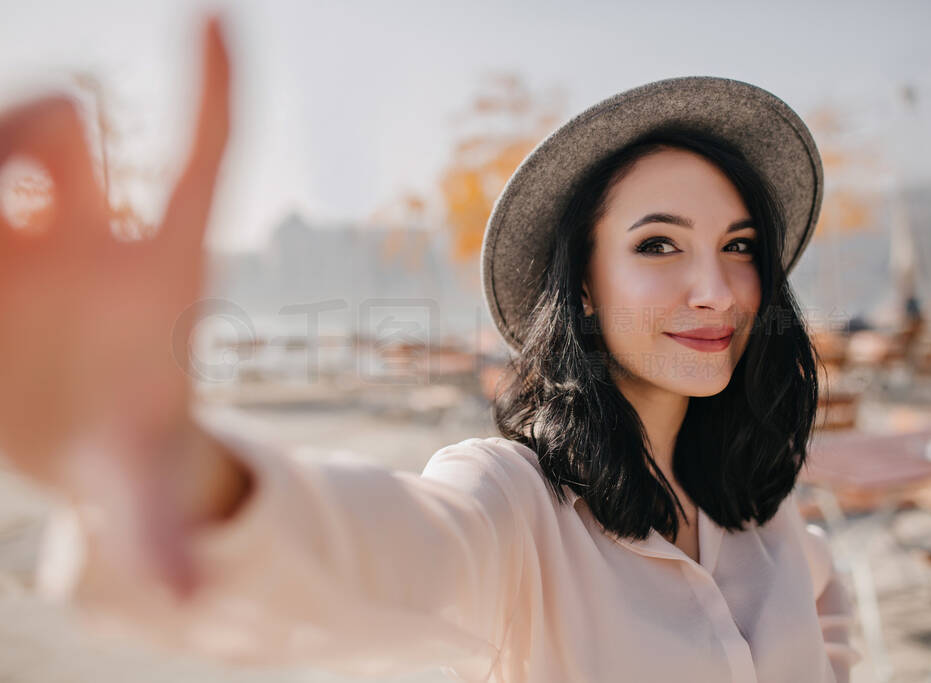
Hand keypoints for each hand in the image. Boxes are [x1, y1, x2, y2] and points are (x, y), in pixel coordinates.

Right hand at [0, 17, 232, 595]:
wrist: (72, 432)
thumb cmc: (123, 440)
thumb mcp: (140, 483)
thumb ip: (156, 533)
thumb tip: (184, 600)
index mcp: (160, 268)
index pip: (199, 163)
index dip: (211, 94)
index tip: (214, 20)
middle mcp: (89, 232)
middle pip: (66, 135)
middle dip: (38, 136)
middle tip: (28, 192)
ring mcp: (20, 227)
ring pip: (8, 141)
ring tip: (7, 232)